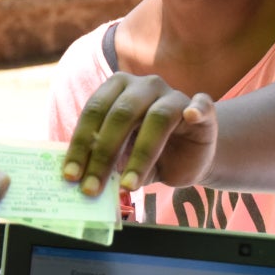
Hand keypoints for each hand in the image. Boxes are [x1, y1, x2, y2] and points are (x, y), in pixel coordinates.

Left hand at [62, 72, 216, 196]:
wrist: (189, 157)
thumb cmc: (148, 154)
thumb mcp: (122, 159)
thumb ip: (106, 162)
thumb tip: (84, 180)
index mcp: (118, 89)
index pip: (94, 112)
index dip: (80, 144)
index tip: (70, 176)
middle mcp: (145, 86)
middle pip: (121, 114)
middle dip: (104, 154)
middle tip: (92, 188)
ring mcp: (175, 95)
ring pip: (157, 117)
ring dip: (140, 155)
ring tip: (129, 185)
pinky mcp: (203, 109)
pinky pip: (202, 104)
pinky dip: (197, 108)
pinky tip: (191, 116)